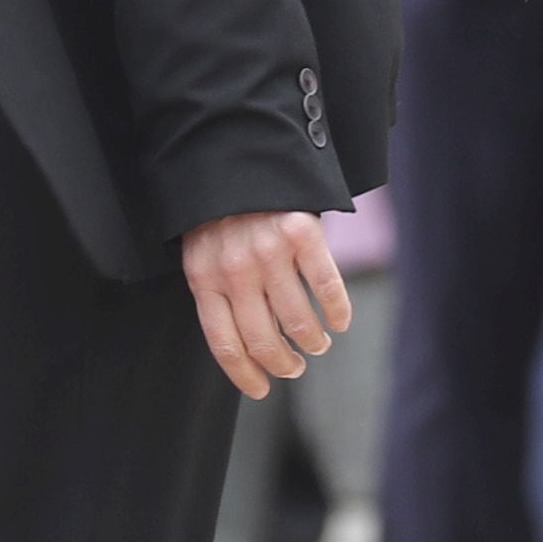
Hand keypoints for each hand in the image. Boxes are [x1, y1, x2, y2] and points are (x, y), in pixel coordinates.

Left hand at [180, 206, 351, 400]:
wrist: (237, 151)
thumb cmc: (219, 211)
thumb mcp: (202, 251)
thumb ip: (217, 290)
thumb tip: (243, 345)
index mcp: (204, 278)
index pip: (225, 344)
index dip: (245, 375)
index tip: (260, 390)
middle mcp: (235, 270)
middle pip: (264, 339)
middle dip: (283, 364)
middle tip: (294, 368)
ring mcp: (269, 252)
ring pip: (297, 320)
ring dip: (312, 341)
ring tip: (317, 344)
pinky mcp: (302, 233)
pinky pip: (325, 286)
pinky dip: (337, 311)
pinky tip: (340, 320)